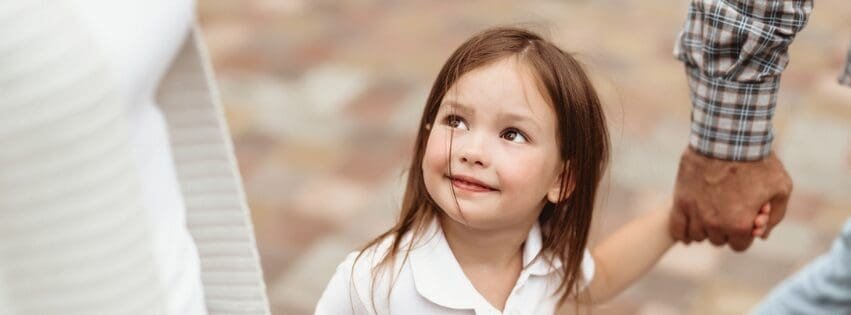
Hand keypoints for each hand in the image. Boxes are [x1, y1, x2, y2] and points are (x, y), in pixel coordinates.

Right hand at [670, 148, 792, 250]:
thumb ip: (775, 215)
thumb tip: (761, 233)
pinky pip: (676, 227)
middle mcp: (715, 224)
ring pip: (697, 235)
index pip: (739, 245)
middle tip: (729, 211)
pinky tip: (688, 228)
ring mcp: (695, 213)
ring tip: (710, 213)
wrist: (728, 139)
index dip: (744, 234)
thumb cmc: (758, 162)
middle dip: (725, 230)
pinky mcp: (681, 201)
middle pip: (717, 240)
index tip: (745, 221)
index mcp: (740, 225)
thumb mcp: (780, 188)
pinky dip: (682, 231)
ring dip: (704, 229)